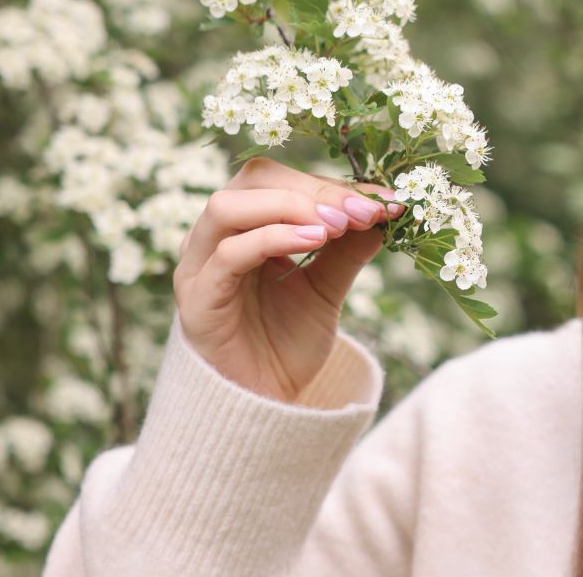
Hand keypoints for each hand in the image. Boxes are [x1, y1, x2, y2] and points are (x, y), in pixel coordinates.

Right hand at [173, 157, 404, 402]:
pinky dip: (273, 238)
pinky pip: (228, 254)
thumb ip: (349, 247)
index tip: (384, 201)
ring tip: (338, 226)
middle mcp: (215, 237)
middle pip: (254, 180)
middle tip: (361, 211)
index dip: (334, 184)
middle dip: (314, 189)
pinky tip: (316, 241)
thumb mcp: (328, 286)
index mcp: (246, 225)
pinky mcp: (197, 298)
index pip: (283, 179)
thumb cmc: (288, 340)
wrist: (264, 404)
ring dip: (290, 207)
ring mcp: (199, 265)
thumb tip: (385, 208)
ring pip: (229, 207)